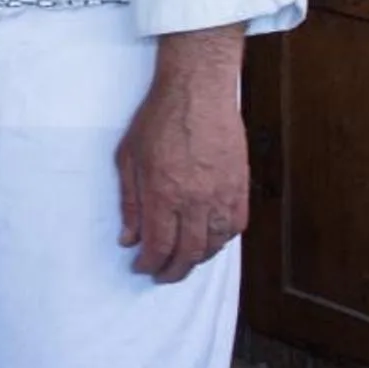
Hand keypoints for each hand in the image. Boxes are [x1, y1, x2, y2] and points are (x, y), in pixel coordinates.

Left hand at [115, 28, 246, 283]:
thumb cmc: (158, 119)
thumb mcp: (128, 157)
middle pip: (188, 253)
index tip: (141, 267)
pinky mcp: (240, 186)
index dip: (150, 263)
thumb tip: (129, 238)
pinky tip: (209, 242)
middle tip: (161, 275)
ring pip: (214, 244)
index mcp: (163, 192)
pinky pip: (235, 226)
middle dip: (173, 270)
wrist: (198, 91)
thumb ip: (129, 202)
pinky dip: (221, 241)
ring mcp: (222, 194)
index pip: (158, 245)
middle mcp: (195, 199)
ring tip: (183, 262)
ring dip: (198, 260)